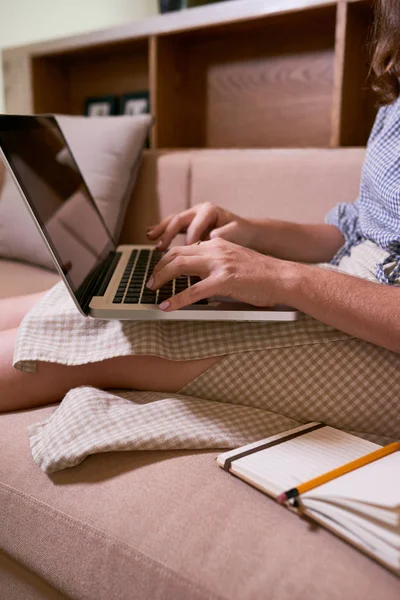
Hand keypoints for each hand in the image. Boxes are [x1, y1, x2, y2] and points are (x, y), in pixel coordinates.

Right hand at [146, 202, 255, 250]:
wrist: (243, 230)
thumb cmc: (240, 232)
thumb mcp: (237, 232)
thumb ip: (226, 233)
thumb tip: (212, 236)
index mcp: (210, 210)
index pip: (196, 224)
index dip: (191, 237)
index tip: (187, 250)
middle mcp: (198, 210)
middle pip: (180, 219)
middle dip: (169, 233)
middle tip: (161, 247)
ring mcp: (191, 216)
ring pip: (173, 221)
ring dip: (161, 230)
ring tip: (150, 238)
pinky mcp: (188, 224)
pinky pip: (172, 225)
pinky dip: (161, 230)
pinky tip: (149, 235)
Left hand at [147, 238, 292, 310]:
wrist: (283, 277)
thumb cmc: (263, 274)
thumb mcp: (235, 260)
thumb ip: (216, 263)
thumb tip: (198, 275)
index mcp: (217, 243)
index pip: (184, 247)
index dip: (167, 259)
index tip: (159, 270)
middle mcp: (215, 249)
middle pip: (176, 254)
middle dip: (158, 268)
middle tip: (150, 281)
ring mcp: (219, 264)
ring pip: (179, 267)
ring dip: (161, 279)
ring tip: (152, 290)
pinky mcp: (224, 281)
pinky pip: (193, 291)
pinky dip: (176, 300)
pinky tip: (166, 307)